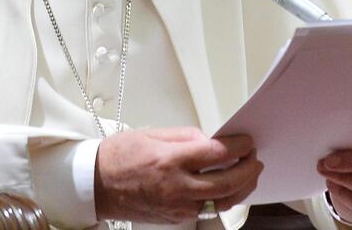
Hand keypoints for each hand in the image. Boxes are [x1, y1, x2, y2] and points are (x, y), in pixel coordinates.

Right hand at [94, 126, 262, 223]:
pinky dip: (222, 199)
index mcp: (170, 159)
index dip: (239, 146)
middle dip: (249, 169)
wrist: (96, 185)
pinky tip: (227, 189)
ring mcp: (178, 206)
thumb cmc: (118, 157)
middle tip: (255, 159)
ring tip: (249, 175)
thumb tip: (209, 140)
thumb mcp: (151, 133)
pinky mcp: (176, 218)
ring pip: (223, 201)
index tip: (245, 141)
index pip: (217, 154)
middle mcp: (177, 186)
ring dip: (242, 188)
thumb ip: (184, 136)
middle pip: (228, 181)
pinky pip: (207, 209)